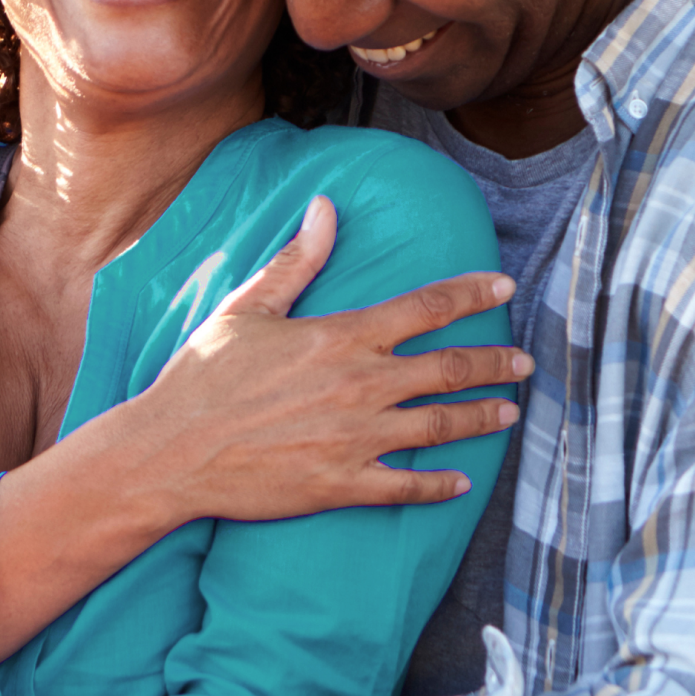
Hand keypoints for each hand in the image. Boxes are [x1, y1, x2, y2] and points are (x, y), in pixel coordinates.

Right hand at [101, 195, 530, 523]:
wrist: (169, 452)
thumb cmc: (203, 377)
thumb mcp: (248, 308)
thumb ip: (298, 261)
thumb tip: (326, 207)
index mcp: (341, 337)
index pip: (426, 307)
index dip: (472, 294)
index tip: (504, 288)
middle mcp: (360, 386)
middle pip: (449, 369)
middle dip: (495, 363)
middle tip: (525, 361)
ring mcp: (356, 440)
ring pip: (439, 427)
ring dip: (481, 418)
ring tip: (509, 412)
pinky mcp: (342, 485)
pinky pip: (406, 487)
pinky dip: (439, 485)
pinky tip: (462, 483)